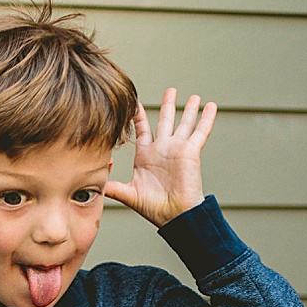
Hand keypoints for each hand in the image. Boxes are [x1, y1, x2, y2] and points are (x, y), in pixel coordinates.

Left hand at [103, 88, 215, 226]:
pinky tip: (211, 106)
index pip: (142, 131)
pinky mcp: (191, 152)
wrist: (175, 215)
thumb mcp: (129, 194)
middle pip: (165, 121)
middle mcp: (162, 150)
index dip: (138, 117)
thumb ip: (113, 187)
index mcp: (146, 156)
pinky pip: (200, 132)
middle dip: (168, 105)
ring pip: (184, 123)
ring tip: (194, 96)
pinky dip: (206, 119)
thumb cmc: (153, 208)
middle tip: (171, 90)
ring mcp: (178, 149)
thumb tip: (95, 184)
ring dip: (189, 109)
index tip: (134, 103)